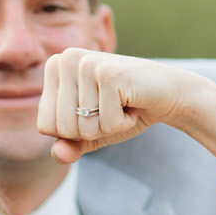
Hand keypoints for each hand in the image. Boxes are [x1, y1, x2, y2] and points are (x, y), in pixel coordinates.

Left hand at [38, 50, 215, 162]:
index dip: (74, 131)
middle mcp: (65, 59)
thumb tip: (58, 155)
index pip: (45, 126)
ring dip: (108, 126)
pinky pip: (105, 124)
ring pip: (83, 129)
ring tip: (122, 104)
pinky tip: (133, 103)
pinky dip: (123, 123)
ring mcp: (86, 64)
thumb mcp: (91, 133)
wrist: (170, 94)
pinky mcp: (108, 74)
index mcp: (54, 67)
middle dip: (91, 130)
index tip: (96, 111)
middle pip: (61, 129)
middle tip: (111, 108)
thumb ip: (69, 146)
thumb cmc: (125, 110)